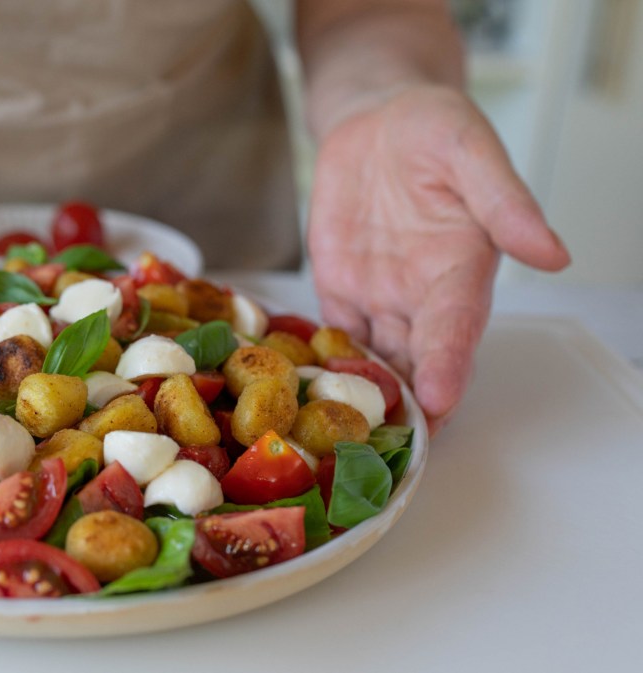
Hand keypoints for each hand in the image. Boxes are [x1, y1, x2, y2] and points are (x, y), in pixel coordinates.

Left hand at [306, 85, 568, 433]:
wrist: (376, 119)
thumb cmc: (434, 129)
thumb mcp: (471, 150)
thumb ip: (505, 202)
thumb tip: (552, 253)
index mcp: (461, 269)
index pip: (457, 329)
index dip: (449, 366)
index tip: (440, 402)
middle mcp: (422, 295)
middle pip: (418, 361)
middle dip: (407, 406)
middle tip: (390, 450)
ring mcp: (379, 298)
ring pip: (374, 360)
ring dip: (362, 399)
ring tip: (341, 441)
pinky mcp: (339, 291)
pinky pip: (329, 337)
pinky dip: (319, 365)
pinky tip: (302, 396)